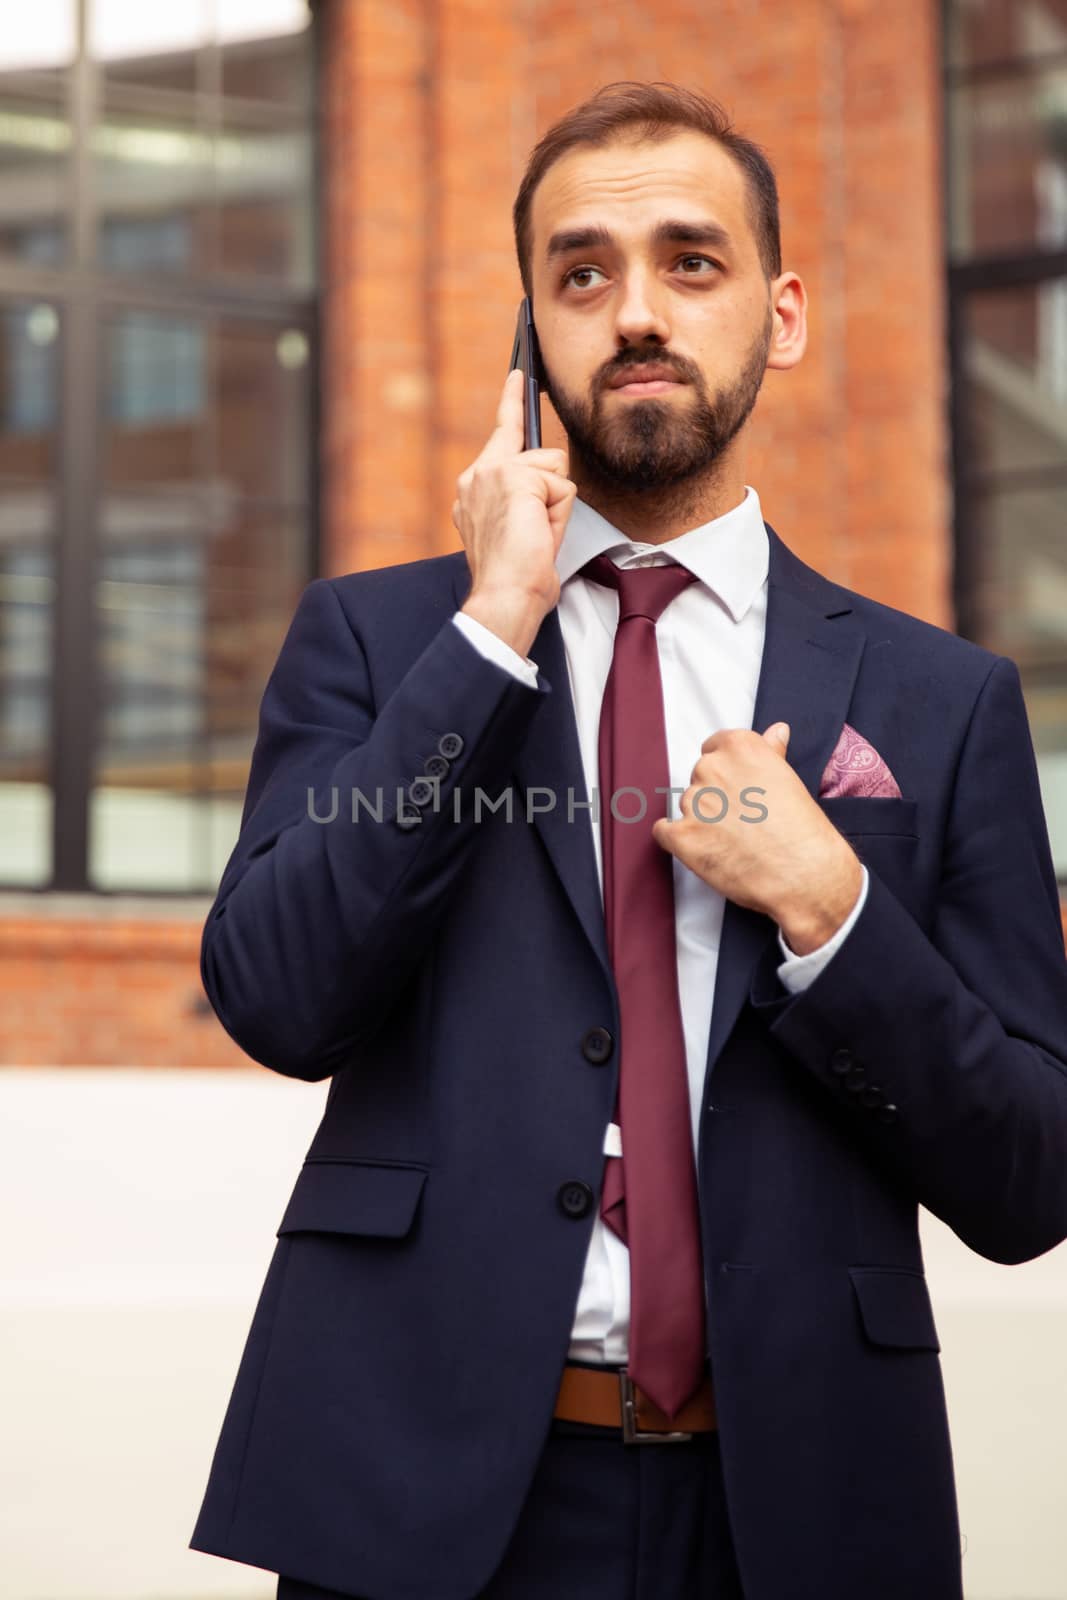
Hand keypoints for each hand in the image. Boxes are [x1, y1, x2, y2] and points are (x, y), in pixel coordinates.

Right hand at [453, 370, 575, 655]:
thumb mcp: (518, 530)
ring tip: (534, 537)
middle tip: (533, 529)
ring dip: (556, 508)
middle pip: (541, 455)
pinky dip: (559, 515)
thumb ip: (528, 499)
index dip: (512, 402)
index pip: (500, 434)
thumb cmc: (514, 577)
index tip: (518, 373)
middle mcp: (477, 476)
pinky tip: (537, 533)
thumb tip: (554, 483)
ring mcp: (493, 473)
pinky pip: (562, 486)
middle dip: (551, 493)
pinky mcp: (514, 477)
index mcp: (473, 488)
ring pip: (555, 471)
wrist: (504, 596)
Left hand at [651, 722, 864, 951]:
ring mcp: (694, 802)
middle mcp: (711, 768)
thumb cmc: (802, 830)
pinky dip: (677, 840)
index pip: (714, 747)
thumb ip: (772, 752)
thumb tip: (776, 731)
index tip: (737, 788)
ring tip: (732, 842)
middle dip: (714, 797)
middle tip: (741, 821)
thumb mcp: (790, 780)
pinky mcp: (681, 835)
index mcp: (739, 748)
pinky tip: (702, 850)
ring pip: (687, 806)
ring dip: (701, 821)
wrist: (804, 874)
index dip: (726, 771)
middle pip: (699, 777)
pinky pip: (664, 831)